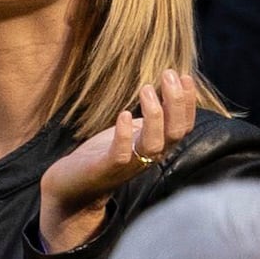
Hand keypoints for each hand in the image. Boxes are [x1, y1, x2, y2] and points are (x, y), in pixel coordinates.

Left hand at [37, 66, 203, 250]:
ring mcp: (130, 165)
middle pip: (176, 133)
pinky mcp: (106, 169)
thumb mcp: (130, 131)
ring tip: (146, 88)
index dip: (188, 102)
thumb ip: (148, 118)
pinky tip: (123, 114)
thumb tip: (163, 89)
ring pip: (155, 144)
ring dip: (154, 115)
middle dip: (177, 102)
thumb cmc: (102, 154)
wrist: (71, 184)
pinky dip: (124, 135)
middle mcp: (149, 157)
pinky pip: (122, 155)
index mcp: (157, 146)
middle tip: (169, 74)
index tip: (185, 76)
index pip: (183, 125)